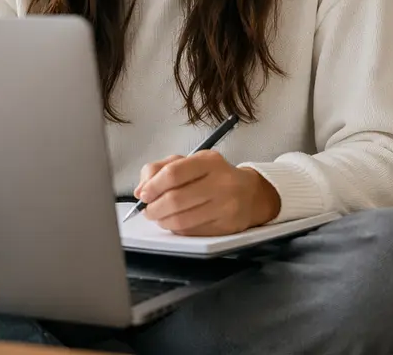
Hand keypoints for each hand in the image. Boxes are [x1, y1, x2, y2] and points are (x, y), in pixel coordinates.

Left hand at [134, 151, 281, 235]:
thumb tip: (140, 191)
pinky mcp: (227, 227)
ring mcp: (226, 207)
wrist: (252, 194)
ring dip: (163, 221)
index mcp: (209, 161)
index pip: (174, 173)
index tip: (143, 194)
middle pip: (175, 199)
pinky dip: (177, 229)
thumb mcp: (191, 162)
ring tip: (159, 217)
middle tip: (148, 210)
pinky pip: (192, 232)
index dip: (153, 186)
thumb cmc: (214, 176)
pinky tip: (175, 223)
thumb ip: (161, 169)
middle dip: (154, 208)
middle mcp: (221, 183)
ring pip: (182, 220)